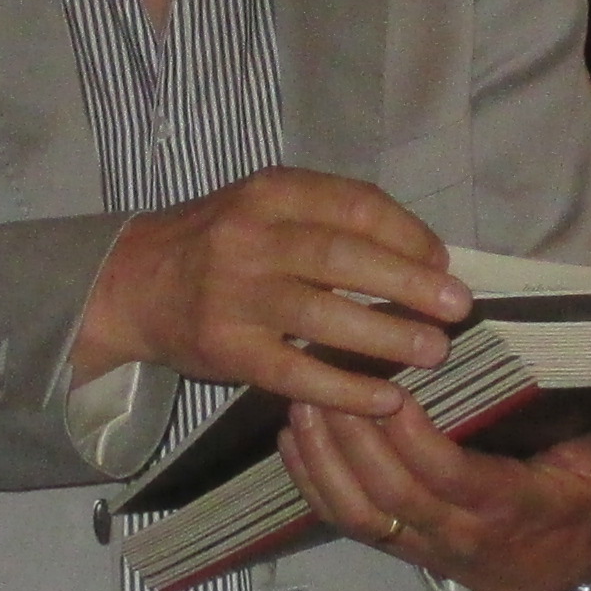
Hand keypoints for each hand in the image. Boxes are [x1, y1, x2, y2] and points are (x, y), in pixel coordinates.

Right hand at [71, 170, 466, 417]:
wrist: (132, 283)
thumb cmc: (219, 243)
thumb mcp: (266, 207)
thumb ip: (330, 220)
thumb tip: (424, 255)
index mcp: (271, 191)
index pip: (356, 205)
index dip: (408, 235)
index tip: (443, 264)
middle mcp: (251, 236)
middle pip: (344, 257)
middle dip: (410, 283)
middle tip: (457, 309)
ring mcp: (235, 294)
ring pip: (323, 315)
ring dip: (387, 337)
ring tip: (434, 352)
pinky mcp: (226, 348)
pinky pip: (295, 371)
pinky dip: (344, 388)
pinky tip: (385, 400)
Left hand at [284, 393, 590, 590]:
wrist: (538, 579)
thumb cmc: (563, 512)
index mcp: (498, 508)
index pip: (446, 476)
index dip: (413, 438)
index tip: (391, 387)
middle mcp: (447, 531)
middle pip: (387, 491)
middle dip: (351, 437)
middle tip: (326, 375)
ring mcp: (412, 542)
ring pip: (355, 509)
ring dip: (321, 458)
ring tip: (299, 399)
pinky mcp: (388, 543)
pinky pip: (340, 520)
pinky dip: (309, 482)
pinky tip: (289, 437)